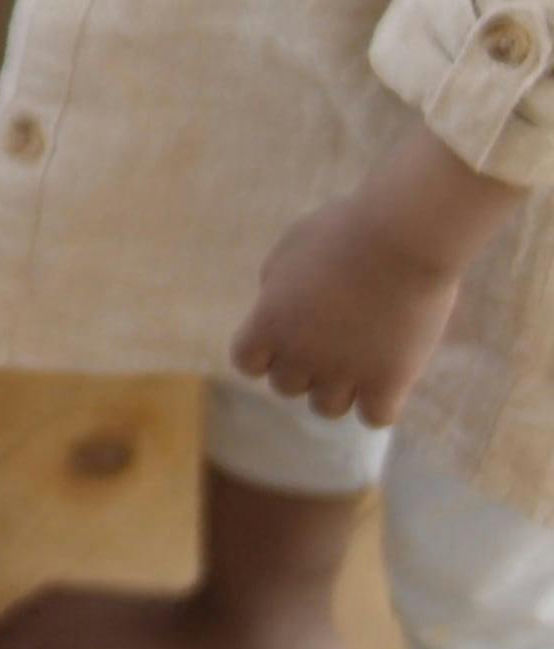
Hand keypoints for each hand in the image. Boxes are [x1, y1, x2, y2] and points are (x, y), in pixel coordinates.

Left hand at [233, 196, 461, 426]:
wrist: (402, 234)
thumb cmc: (345, 231)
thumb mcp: (290, 252)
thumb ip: (276, 291)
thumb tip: (277, 316)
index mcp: (268, 322)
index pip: (246, 362)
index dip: (265, 351)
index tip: (288, 331)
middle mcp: (300, 353)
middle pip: (286, 386)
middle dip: (304, 365)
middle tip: (333, 335)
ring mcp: (344, 371)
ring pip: (327, 408)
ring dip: (338, 389)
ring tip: (360, 357)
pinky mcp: (390, 380)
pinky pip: (375, 417)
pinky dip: (379, 404)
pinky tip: (389, 377)